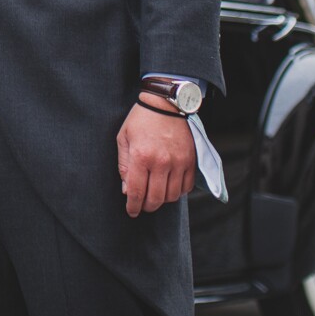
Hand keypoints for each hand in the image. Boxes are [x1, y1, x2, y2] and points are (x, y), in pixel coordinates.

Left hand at [116, 95, 196, 217]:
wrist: (166, 104)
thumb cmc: (140, 120)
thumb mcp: (123, 138)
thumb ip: (123, 165)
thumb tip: (127, 190)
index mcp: (141, 156)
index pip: (137, 191)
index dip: (133, 206)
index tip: (131, 212)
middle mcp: (161, 162)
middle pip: (156, 199)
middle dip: (147, 206)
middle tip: (142, 205)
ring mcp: (178, 162)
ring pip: (172, 196)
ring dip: (163, 200)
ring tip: (155, 194)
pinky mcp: (191, 161)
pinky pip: (187, 187)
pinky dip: (178, 191)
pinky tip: (169, 186)